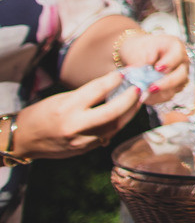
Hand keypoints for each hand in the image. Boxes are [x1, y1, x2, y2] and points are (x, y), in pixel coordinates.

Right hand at [14, 70, 143, 158]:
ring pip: (115, 126)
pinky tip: (126, 114)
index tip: (126, 72)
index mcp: (67, 108)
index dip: (114, 80)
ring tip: (138, 100)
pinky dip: (119, 123)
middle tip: (140, 89)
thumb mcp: (62, 99)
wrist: (24, 139)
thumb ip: (88, 95)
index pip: (97, 90)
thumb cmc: (42, 114)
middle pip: (112, 113)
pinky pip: (108, 135)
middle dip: (130, 100)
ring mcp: (81, 141)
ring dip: (130, 113)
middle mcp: (75, 126)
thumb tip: (115, 85)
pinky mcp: (84, 150)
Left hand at [116, 33, 189, 104]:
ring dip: (161, 93)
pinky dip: (157, 97)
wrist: (136, 55)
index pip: (177, 55)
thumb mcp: (136, 51)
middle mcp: (181, 61)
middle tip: (151, 87)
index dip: (169, 62)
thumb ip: (140, 63)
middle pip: (181, 74)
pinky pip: (169, 95)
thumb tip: (141, 78)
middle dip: (166, 83)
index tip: (157, 68)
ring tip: (145, 94)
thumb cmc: (138, 49)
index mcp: (175, 46)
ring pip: (177, 87)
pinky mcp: (174, 86)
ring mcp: (180, 74)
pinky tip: (146, 96)